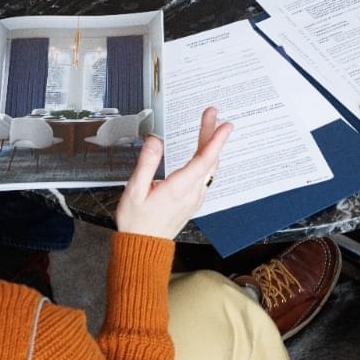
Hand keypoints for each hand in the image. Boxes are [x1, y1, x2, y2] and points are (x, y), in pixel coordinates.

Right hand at [114, 107, 231, 239]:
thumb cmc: (137, 221)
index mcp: (179, 188)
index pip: (203, 160)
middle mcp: (192, 193)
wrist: (143, 246)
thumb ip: (146, 164)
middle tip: (212, 113)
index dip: (215, 140)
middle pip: (209, 159)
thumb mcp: (134, 191)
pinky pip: (206, 176)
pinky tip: (204, 150)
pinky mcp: (193, 201)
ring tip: (208, 125)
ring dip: (210, 145)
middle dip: (212, 133)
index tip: (224, 125)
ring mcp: (195, 198)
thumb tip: (154, 140)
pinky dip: (207, 158)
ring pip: (209, 167)